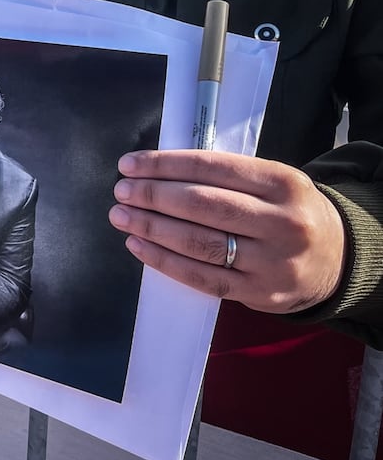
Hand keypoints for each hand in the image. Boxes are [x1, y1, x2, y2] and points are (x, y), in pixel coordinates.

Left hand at [109, 150, 345, 313]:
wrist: (337, 259)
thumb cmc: (287, 211)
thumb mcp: (271, 182)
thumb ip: (224, 176)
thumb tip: (156, 171)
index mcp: (282, 183)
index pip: (211, 168)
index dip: (164, 165)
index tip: (129, 165)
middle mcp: (281, 222)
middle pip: (202, 205)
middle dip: (153, 196)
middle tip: (121, 191)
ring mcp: (272, 262)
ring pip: (199, 243)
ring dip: (151, 228)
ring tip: (122, 216)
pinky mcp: (260, 294)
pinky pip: (202, 278)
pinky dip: (165, 261)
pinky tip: (138, 246)